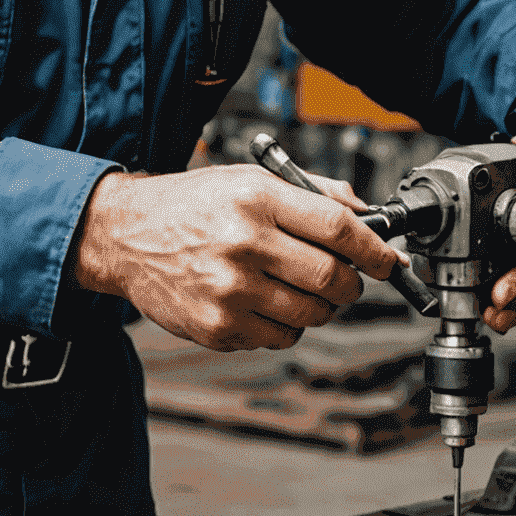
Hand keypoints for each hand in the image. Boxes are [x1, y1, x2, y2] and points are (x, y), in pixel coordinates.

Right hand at [71, 163, 398, 351]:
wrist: (126, 235)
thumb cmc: (192, 204)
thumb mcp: (250, 179)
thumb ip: (313, 193)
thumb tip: (366, 215)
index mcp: (256, 199)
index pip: (337, 227)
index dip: (374, 248)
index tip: (388, 259)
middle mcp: (243, 243)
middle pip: (331, 278)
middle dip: (351, 283)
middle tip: (345, 277)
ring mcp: (229, 291)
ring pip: (311, 314)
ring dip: (319, 306)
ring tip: (296, 286)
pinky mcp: (218, 327)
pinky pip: (279, 337)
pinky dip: (285, 323)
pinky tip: (264, 301)